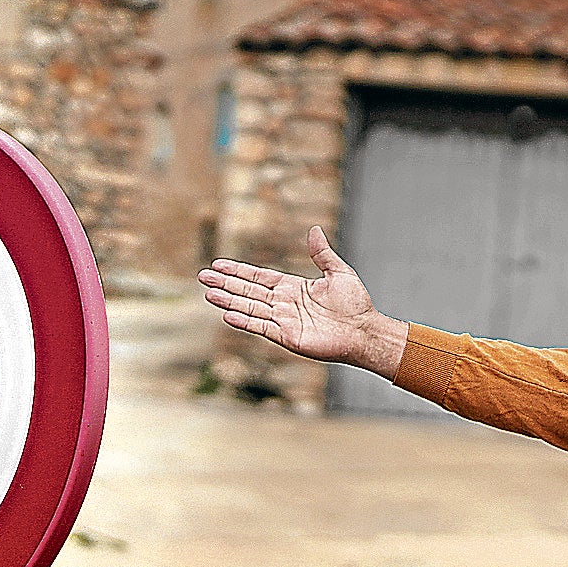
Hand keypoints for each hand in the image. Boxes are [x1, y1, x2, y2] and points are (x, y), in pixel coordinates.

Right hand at [198, 226, 401, 370]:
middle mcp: (285, 304)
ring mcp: (285, 321)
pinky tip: (227, 314)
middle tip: (202, 276)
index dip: (239, 271)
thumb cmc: (356, 304)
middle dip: (226, 283)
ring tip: (208, 294)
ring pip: (250, 308)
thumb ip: (322, 254)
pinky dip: (244, 321)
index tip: (218, 264)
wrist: (365, 331)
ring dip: (229, 301)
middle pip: (248, 292)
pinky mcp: (288, 337)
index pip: (259, 278)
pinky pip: (261, 327)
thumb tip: (314, 229)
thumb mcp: (339, 272)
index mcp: (293, 288)